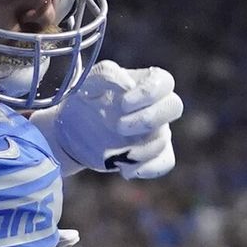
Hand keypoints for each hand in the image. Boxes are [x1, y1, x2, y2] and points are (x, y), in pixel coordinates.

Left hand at [30, 60, 183, 178]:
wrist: (72, 129)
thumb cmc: (85, 100)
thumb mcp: (88, 83)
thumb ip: (106, 75)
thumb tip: (126, 81)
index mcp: (143, 84)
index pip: (163, 81)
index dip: (149, 92)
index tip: (123, 103)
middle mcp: (155, 107)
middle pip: (174, 106)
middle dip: (148, 118)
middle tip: (119, 126)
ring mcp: (155, 131)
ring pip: (165, 138)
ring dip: (142, 148)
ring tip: (116, 153)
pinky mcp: (151, 153)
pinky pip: (165, 162)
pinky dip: (148, 168)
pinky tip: (126, 170)